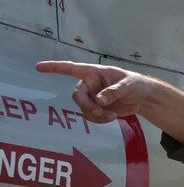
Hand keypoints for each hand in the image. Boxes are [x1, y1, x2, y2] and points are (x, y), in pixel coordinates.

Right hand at [36, 60, 183, 142]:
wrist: (143, 97)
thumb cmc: (135, 84)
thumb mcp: (128, 85)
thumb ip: (114, 92)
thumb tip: (100, 100)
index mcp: (94, 72)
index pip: (71, 68)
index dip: (54, 67)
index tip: (38, 67)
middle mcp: (90, 84)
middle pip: (78, 96)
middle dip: (87, 106)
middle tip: (100, 112)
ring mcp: (92, 97)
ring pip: (84, 109)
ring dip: (95, 115)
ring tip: (111, 116)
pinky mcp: (97, 108)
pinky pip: (90, 116)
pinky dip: (99, 120)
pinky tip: (111, 118)